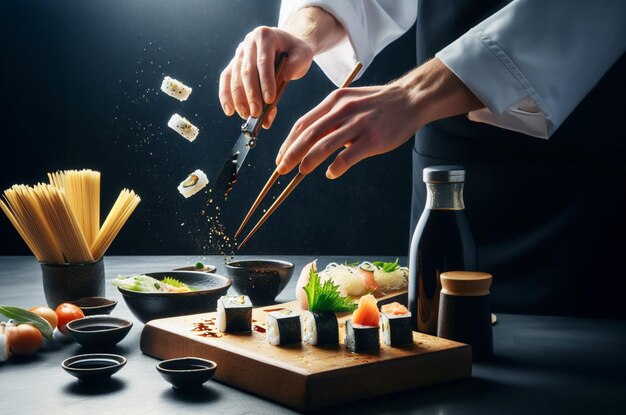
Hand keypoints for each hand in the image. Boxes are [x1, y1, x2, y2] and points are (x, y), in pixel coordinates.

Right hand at [219, 6, 345, 128]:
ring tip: (247, 116)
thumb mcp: (302, 55)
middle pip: (246, 71)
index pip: (263, 61)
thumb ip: (293, 70)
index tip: (269, 100)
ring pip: (234, 76)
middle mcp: (249, 42)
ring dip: (239, 99)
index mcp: (265, 35)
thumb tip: (274, 96)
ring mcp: (239, 52)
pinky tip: (229, 110)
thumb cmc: (295, 51)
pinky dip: (226, 95)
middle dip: (251, 94)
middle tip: (256, 113)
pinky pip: (226, 79)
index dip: (266, 82)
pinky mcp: (234, 63)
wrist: (286, 43)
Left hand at [275, 58, 484, 177]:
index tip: (280, 156)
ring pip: (324, 145)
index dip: (288, 142)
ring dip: (308, 161)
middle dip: (291, 154)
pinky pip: (348, 157)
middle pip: (309, 135)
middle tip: (281, 169)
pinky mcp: (372, 139)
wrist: (410, 99)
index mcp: (334, 100)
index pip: (303, 123)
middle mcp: (343, 110)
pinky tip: (331, 173)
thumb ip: (330, 117)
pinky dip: (336, 168)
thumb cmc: (377, 103)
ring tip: (300, 172)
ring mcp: (358, 124)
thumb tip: (310, 140)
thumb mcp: (350, 101)